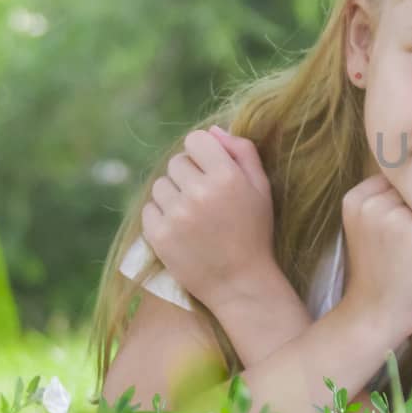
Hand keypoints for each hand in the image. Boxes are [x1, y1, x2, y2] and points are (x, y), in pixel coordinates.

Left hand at [142, 126, 276, 311]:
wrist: (240, 282)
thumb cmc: (254, 232)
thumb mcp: (261, 188)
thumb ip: (242, 152)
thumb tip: (213, 131)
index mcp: (226, 177)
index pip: (195, 140)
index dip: (203, 153)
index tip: (210, 170)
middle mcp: (199, 192)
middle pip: (177, 162)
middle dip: (188, 174)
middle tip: (204, 197)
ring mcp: (176, 215)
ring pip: (161, 184)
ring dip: (173, 194)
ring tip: (192, 214)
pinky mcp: (158, 235)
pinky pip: (150, 209)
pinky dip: (162, 216)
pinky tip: (181, 229)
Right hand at [339, 174, 411, 341]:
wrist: (376, 315)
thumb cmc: (380, 272)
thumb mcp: (371, 226)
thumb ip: (388, 198)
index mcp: (357, 197)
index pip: (403, 181)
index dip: (407, 207)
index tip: (392, 235)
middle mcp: (373, 203)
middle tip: (405, 250)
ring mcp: (396, 218)